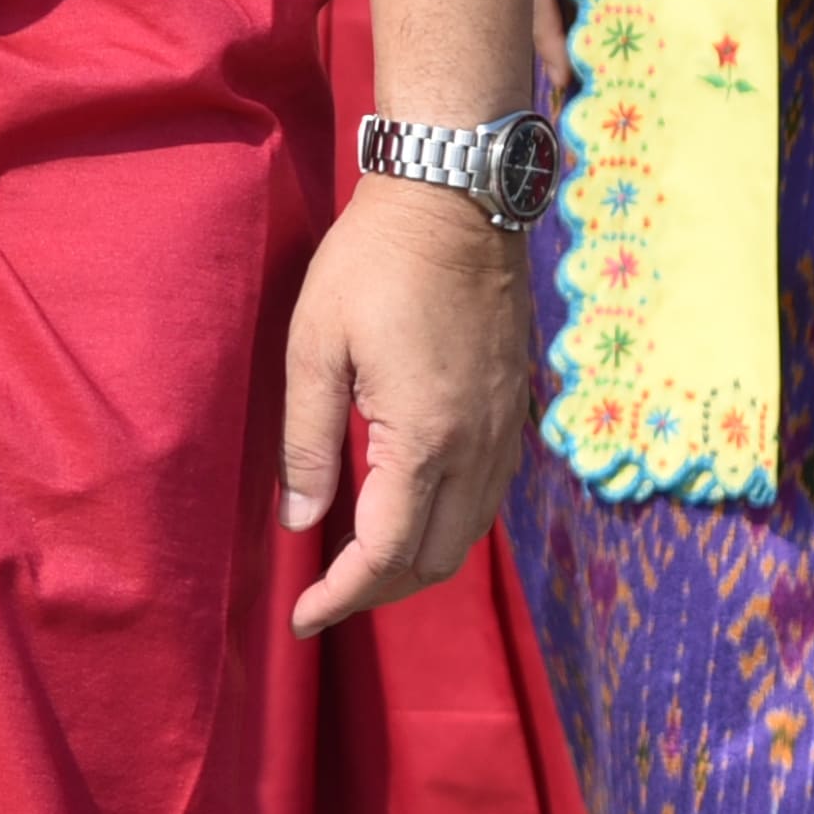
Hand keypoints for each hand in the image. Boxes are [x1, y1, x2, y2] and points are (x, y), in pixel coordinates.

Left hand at [280, 179, 527, 632]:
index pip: (384, 555)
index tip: (301, 616)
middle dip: (378, 592)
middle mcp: (477, 448)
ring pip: (468, 535)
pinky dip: (447, 524)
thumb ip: (305, 442)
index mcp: (424, 439)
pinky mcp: (515, 409)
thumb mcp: (315, 345)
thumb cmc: (373, 262)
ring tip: (360, 562)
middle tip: (325, 591)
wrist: (456, 196)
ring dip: (415, 563)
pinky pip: (487, 497)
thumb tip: (299, 522)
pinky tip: (409, 508)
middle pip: (433, 562)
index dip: (340, 596)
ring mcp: (504, 430)